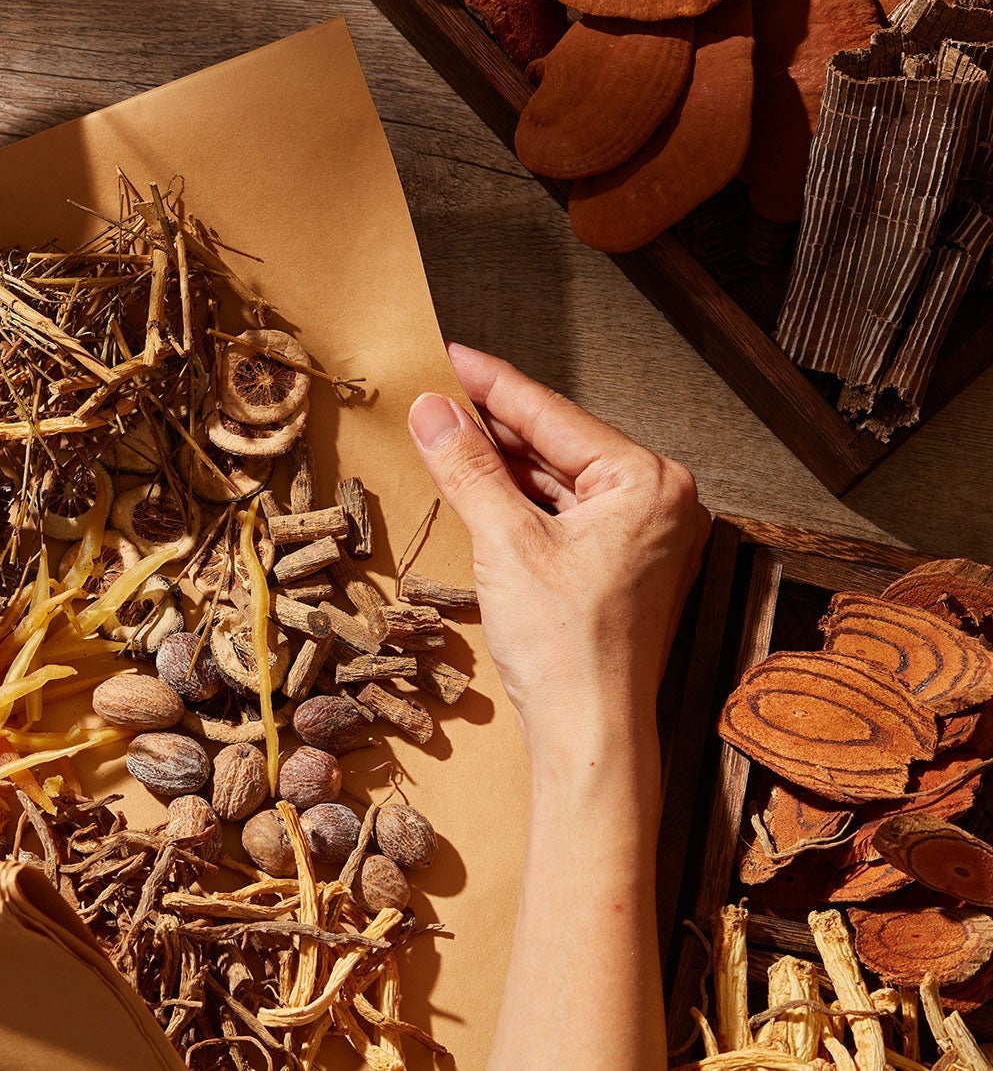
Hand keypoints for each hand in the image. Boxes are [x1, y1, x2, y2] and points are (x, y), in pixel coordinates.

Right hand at [408, 344, 709, 766]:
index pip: (553, 413)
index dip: (491, 383)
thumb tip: (433, 410)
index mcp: (647, 482)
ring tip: (443, 435)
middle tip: (434, 395)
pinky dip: (518, 501)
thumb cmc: (569, 649)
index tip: (449, 355)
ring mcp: (641, 535)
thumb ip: (468, 466)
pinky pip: (562, 513)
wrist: (588, 734)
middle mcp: (657, 501)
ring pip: (557, 479)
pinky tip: (475, 487)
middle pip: (557, 443)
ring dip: (500, 463)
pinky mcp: (619, 565)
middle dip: (492, 423)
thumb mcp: (505, 541)